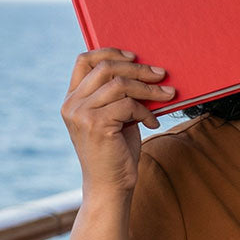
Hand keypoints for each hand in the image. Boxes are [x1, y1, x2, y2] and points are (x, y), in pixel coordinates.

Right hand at [60, 48, 174, 195]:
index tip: (134, 55)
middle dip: (138, 68)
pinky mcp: (95, 124)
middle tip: (161, 74)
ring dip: (149, 88)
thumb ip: (118, 94)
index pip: (83, 60)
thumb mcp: (114, 117)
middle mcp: (71, 104)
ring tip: (168, 94)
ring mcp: (81, 114)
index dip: (109, 52)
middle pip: (106, 68)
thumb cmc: (116, 151)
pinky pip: (128, 105)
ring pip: (120, 84)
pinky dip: (146, 111)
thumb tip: (145, 69)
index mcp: (72, 99)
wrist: (110, 186)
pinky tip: (153, 123)